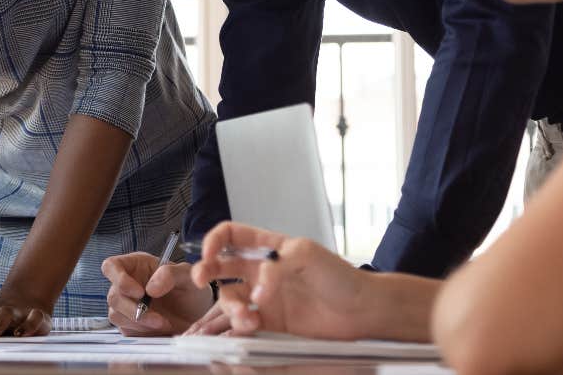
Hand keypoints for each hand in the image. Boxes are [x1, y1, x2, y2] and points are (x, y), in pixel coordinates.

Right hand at [102, 252, 212, 335]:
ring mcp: (127, 306)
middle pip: (113, 296)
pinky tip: (159, 329)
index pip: (111, 266)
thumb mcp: (187, 276)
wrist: (197, 316)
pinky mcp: (130, 325)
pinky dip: (142, 332)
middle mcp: (127, 285)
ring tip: (163, 323)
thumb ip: (170, 274)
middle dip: (133, 309)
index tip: (139, 292)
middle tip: (157, 318)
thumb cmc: (190, 290)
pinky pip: (126, 330)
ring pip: (116, 315)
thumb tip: (150, 288)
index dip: (118, 279)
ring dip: (139, 322)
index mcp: (135, 266)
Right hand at [188, 221, 371, 339]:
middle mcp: (262, 270)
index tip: (208, 253)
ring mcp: (265, 296)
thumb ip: (276, 266)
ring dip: (231, 306)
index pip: (231, 235)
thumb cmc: (340, 277)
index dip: (214, 240)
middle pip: (221, 266)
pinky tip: (252, 326)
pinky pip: (244, 321)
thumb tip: (257, 287)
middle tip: (200, 279)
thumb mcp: (307, 255)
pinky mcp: (271, 321)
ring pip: (231, 297)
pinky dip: (241, 325)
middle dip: (205, 270)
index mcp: (269, 247)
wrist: (361, 310)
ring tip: (247, 317)